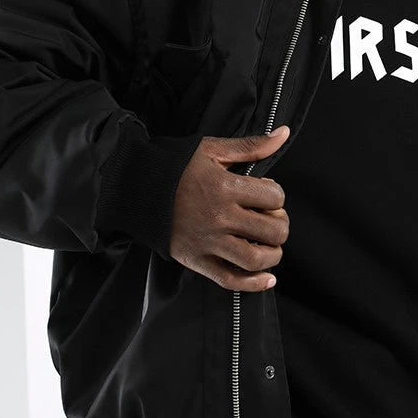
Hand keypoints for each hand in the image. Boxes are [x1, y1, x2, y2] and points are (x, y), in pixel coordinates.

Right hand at [169, 125, 289, 291]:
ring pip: (256, 259)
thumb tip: (283, 133)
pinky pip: (230, 280)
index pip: (274, 197)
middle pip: (272, 230)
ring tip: (270, 245)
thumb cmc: (173, 167)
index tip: (266, 194)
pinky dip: (254, 283)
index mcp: (225, 187)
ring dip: (273, 254)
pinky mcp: (196, 260)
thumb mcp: (212, 149)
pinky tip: (267, 277)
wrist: (133, 187)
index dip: (276, 195)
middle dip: (279, 224)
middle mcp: (219, 217)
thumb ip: (251, 145)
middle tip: (271, 218)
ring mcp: (208, 242)